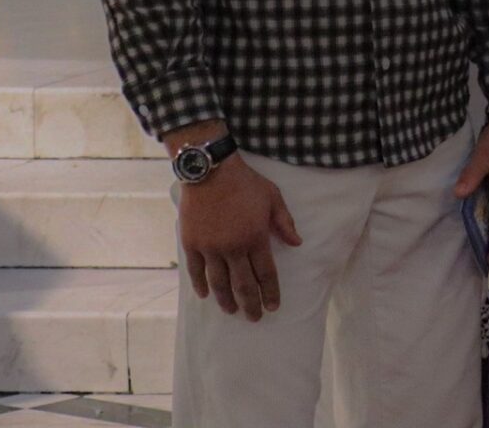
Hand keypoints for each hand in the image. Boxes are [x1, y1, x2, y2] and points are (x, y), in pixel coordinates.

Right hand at [178, 156, 301, 321]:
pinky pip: (196, 271)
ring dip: (226, 299)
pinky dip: (201, 285)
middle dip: (250, 303)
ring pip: (219, 282)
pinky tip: (206, 295)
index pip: (265, 273)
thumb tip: (297, 243)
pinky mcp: (192, 244)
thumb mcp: (273, 197)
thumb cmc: (245, 183)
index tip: (273, 306)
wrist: (211, 171)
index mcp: (255, 238)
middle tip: (254, 318)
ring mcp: (210, 247)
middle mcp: (233, 248)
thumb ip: (285, 222)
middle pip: (243, 284)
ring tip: (232, 311)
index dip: (270, 292)